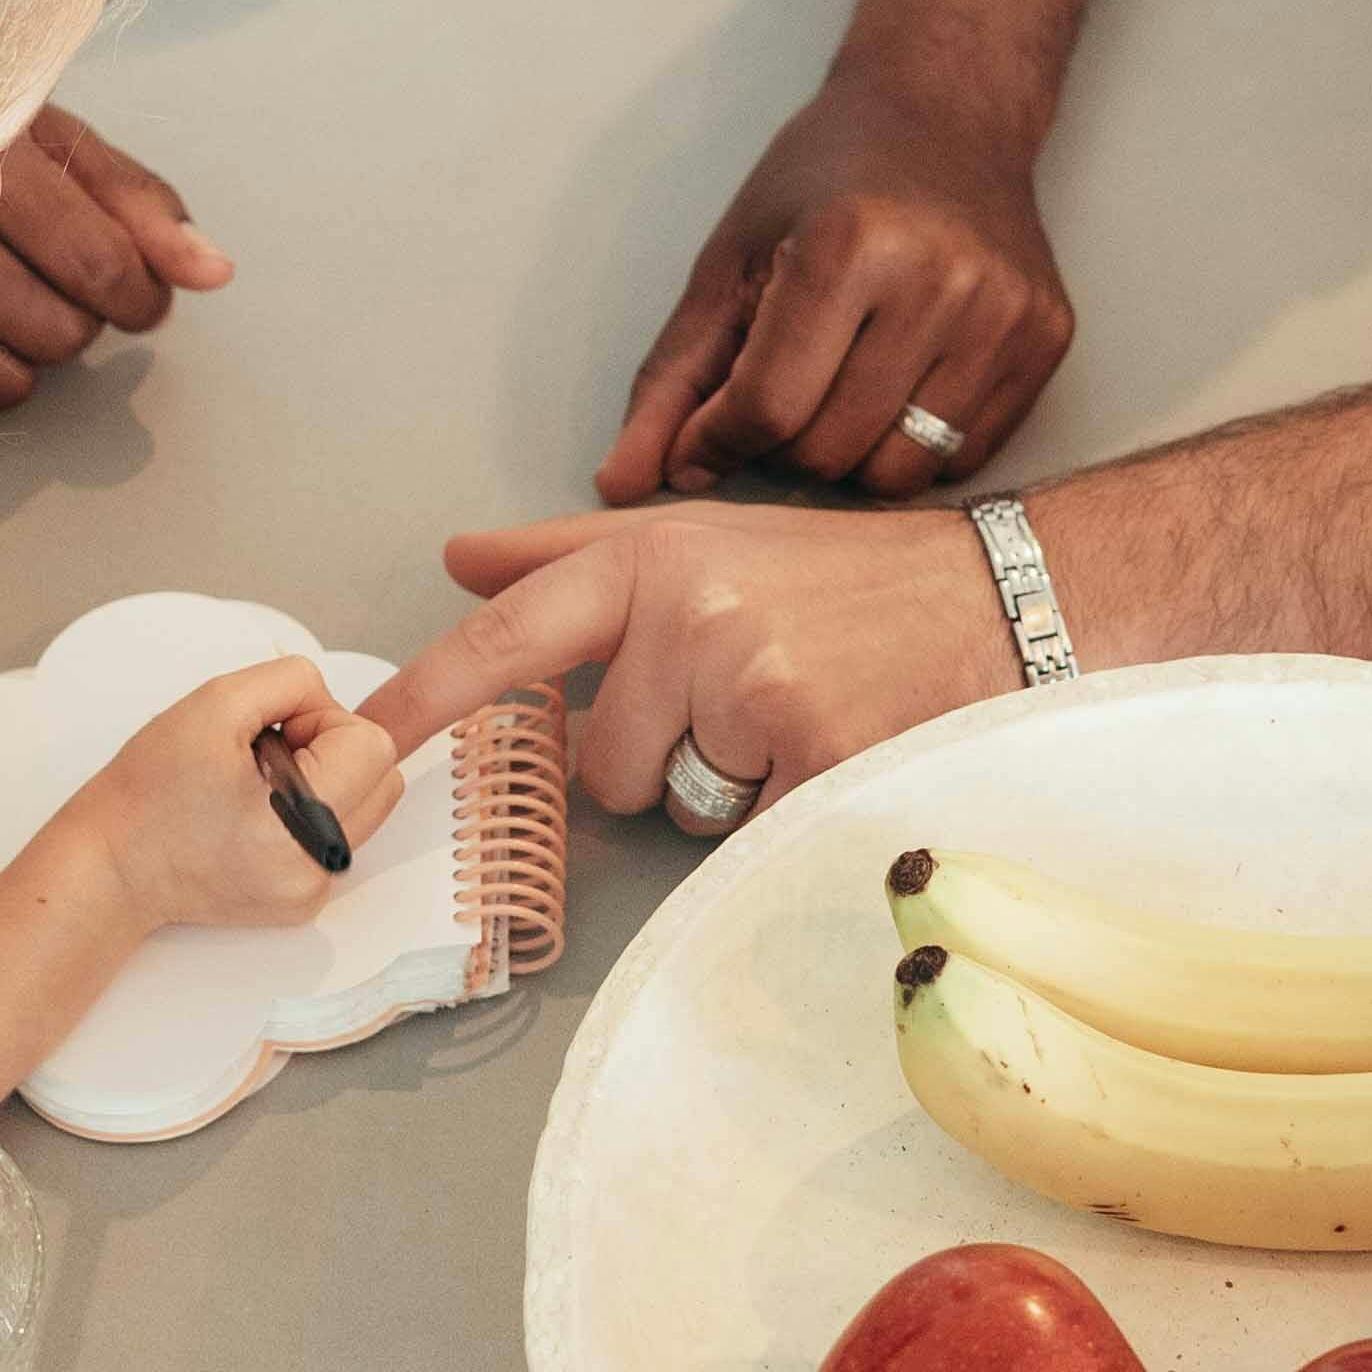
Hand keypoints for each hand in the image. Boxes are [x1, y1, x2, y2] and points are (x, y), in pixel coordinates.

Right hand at [0, 103, 232, 415]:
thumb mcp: (49, 140)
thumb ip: (136, 201)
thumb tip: (213, 270)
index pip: (101, 260)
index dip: (138, 292)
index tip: (138, 294)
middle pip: (63, 328)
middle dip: (82, 319)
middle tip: (61, 287)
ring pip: (14, 375)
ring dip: (29, 352)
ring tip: (6, 301)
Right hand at [81, 655, 407, 932]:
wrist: (112, 866)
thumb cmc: (149, 793)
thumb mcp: (215, 702)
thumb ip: (290, 680)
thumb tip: (326, 695)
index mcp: (300, 821)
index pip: (372, 743)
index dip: (324, 718)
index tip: (274, 729)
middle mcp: (315, 866)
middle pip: (383, 776)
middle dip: (334, 749)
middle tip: (268, 752)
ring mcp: (310, 890)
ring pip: (367, 806)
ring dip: (327, 781)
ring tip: (260, 785)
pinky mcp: (301, 902)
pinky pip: (339, 837)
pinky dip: (311, 815)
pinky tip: (256, 815)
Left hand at [362, 500, 1011, 825]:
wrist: (1007, 598)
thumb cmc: (853, 580)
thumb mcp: (711, 539)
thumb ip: (575, 557)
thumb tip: (459, 557)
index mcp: (655, 556)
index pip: (514, 634)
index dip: (430, 693)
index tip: (364, 742)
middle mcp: (690, 611)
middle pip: (600, 761)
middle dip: (663, 756)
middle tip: (752, 699)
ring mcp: (749, 681)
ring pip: (674, 804)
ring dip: (727, 787)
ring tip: (802, 716)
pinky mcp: (809, 750)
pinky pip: (746, 832)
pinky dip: (785, 811)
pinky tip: (839, 748)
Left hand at [598, 78, 1071, 505]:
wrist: (945, 114)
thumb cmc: (823, 181)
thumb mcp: (730, 261)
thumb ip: (673, 380)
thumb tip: (621, 483)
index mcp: (848, 245)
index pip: (768, 408)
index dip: (719, 441)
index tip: (706, 435)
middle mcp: (939, 279)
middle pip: (831, 450)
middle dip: (784, 446)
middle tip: (781, 394)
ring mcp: (1003, 313)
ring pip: (899, 471)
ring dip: (850, 458)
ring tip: (838, 393)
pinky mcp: (1048, 339)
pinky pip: (964, 457)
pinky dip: (915, 446)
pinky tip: (899, 385)